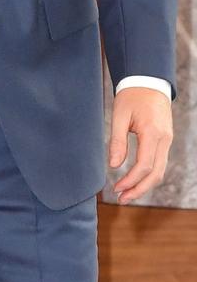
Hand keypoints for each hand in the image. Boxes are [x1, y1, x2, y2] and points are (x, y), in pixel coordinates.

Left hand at [109, 87, 172, 202]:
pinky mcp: (165, 141)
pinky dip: (148, 175)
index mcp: (153, 133)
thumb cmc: (132, 96)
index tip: (116, 188)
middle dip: (139, 189)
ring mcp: (167, 141)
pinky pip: (159, 163)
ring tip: (126, 194)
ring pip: (160, 171)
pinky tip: (135, 180)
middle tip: (122, 199)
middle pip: (156, 174)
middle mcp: (164, 140)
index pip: (144, 165)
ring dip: (144, 185)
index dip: (130, 180)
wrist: (148, 82)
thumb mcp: (119, 115)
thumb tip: (113, 165)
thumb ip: (117, 140)